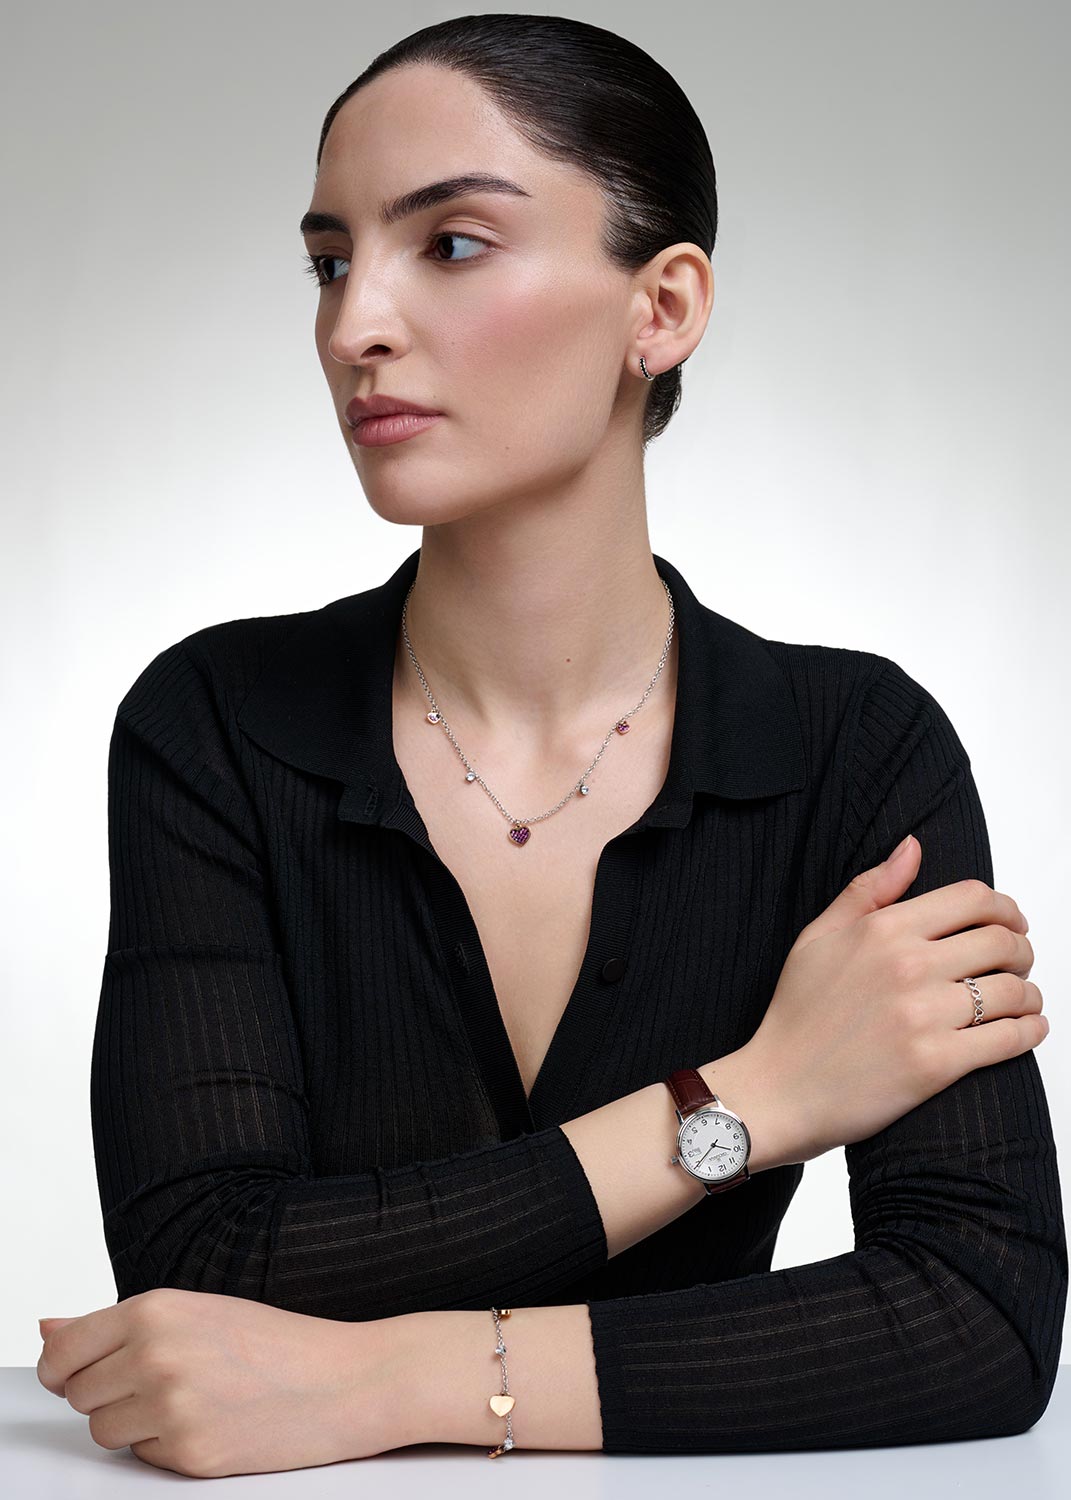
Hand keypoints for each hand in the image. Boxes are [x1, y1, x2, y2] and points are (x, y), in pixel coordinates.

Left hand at [37, 1288, 407, 1476]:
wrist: (345, 1380)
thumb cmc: (275, 1342)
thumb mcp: (196, 1312)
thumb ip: (115, 1324)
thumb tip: (44, 1325)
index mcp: (156, 1309)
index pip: (62, 1350)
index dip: (62, 1367)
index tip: (74, 1372)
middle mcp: (156, 1354)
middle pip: (79, 1394)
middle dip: (108, 1393)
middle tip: (162, 1381)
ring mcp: (171, 1407)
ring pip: (103, 1431)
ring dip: (133, 1424)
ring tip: (189, 1401)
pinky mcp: (189, 1455)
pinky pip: (143, 1459)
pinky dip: (167, 1448)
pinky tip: (211, 1424)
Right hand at [739, 834, 1044, 1162]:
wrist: (779, 1089)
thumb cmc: (796, 1015)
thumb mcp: (818, 937)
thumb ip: (868, 890)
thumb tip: (911, 847)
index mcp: (882, 929)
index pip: (972, 899)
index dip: (1004, 908)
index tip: (1009, 922)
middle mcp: (907, 966)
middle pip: (1001, 941)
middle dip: (1021, 950)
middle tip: (1017, 963)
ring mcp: (924, 1016)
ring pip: (1013, 991)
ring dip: (1029, 994)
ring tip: (1023, 1001)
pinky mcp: (936, 1064)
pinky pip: (1008, 1039)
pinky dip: (1030, 1032)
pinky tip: (1026, 1030)